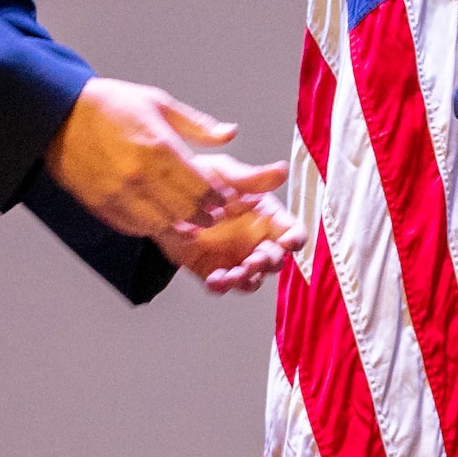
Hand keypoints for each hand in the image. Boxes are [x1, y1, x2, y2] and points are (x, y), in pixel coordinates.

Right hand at [44, 78, 234, 237]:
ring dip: (177, 226)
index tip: (221, 200)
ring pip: (160, 224)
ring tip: (187, 222)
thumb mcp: (158, 103)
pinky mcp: (101, 204)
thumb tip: (229, 133)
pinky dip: (150, 227)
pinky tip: (158, 219)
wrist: (61, 113)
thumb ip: (197, 125)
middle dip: (202, 216)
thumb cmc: (111, 105)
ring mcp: (119, 193)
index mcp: (159, 148)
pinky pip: (133, 227)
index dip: (215, 198)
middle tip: (210, 216)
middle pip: (184, 210)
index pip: (199, 186)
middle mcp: (140, 175)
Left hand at [158, 165, 305, 293]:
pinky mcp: (212, 270)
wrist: (162, 196)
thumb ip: (252, 178)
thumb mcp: (224, 173)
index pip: (292, 231)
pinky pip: (223, 284)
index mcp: (265, 215)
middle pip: (275, 259)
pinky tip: (214, 280)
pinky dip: (221, 286)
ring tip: (232, 275)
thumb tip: (282, 171)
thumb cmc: (200, 178)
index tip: (288, 244)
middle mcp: (255, 239)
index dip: (295, 239)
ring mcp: (235, 258)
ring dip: (247, 280)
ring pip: (252, 278)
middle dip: (267, 263)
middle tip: (253, 261)